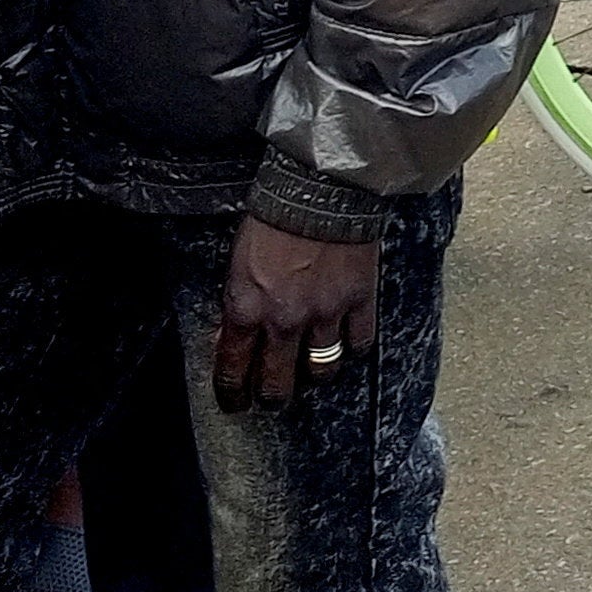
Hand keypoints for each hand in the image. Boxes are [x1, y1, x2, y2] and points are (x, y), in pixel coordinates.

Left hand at [211, 218, 379, 412]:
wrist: (319, 188)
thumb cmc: (273, 218)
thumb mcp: (238, 264)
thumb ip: (237, 306)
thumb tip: (232, 336)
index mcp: (247, 311)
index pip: (233, 371)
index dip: (233, 394)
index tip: (235, 402)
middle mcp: (284, 321)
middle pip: (278, 383)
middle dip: (272, 396)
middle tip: (272, 397)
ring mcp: (325, 314)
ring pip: (321, 370)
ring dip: (313, 376)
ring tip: (311, 373)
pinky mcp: (359, 301)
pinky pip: (358, 342)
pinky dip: (352, 347)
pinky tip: (346, 342)